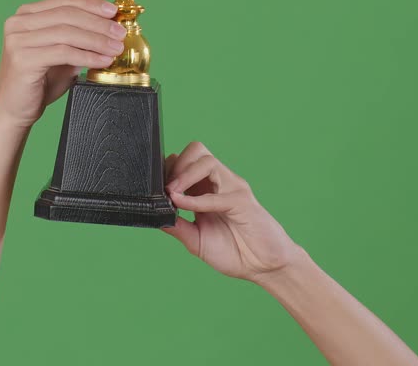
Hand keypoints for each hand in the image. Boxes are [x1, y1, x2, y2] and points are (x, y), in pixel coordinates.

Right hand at [0, 0, 124, 130]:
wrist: (15, 110)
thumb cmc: (40, 82)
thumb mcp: (63, 53)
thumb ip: (80, 38)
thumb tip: (111, 26)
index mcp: (26, 15)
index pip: (64, 0)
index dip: (91, 4)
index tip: (114, 11)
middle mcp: (18, 23)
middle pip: (67, 14)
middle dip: (98, 22)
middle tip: (120, 32)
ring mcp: (18, 40)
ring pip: (66, 32)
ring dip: (96, 40)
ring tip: (115, 48)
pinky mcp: (22, 59)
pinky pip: (63, 52)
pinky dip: (87, 56)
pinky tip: (102, 61)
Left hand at [163, 142, 302, 281]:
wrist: (264, 267)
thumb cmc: (234, 252)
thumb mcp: (195, 240)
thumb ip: (177, 226)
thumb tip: (153, 214)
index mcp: (207, 188)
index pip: (186, 161)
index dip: (168, 169)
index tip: (155, 187)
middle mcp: (220, 183)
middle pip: (196, 150)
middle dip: (176, 164)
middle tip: (164, 187)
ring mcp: (233, 188)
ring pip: (207, 161)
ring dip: (184, 174)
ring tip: (172, 193)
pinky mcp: (243, 201)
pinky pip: (217, 195)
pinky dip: (196, 199)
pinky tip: (183, 206)